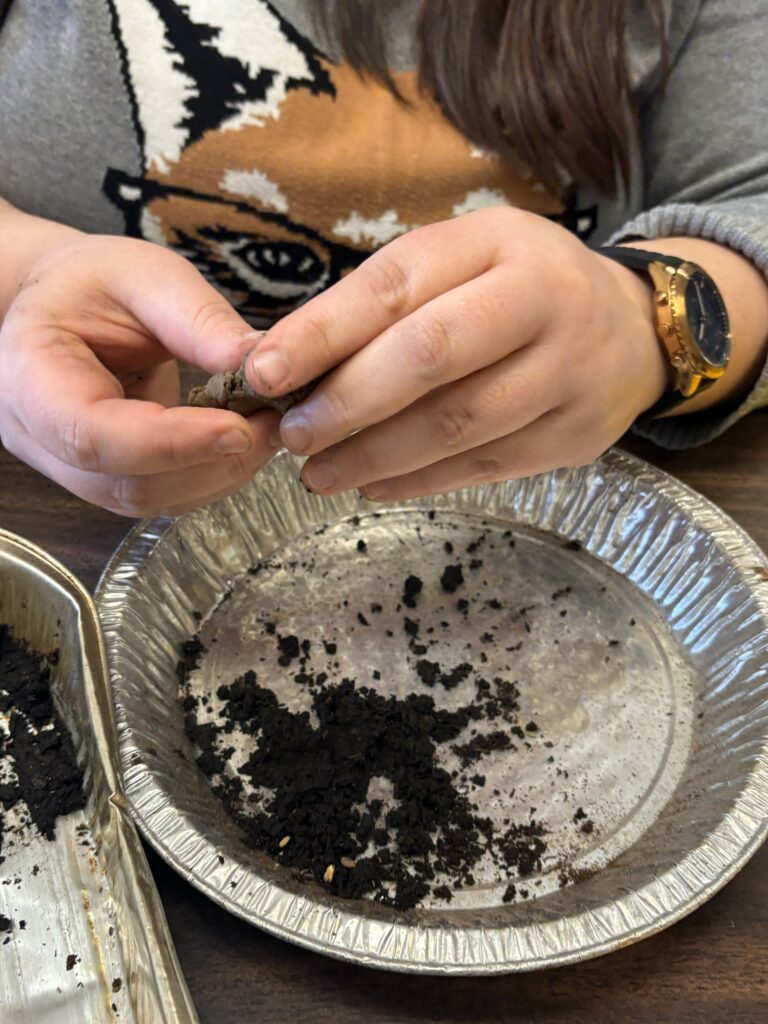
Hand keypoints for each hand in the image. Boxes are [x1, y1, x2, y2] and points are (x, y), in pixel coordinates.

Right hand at [0, 215, 280, 515]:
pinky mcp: (109, 477)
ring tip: (267, 428)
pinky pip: (164, 494)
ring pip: (151, 499)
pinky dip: (213, 473)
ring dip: (220, 473)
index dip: (172, 443)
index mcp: (31, 377)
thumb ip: (198, 319)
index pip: (94, 435)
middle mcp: (41, 438)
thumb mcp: (144, 275)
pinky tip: (245, 440)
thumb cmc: (90, 283)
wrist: (62, 302)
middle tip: (273, 424)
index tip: (240, 428)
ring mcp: (73, 468)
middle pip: (128, 483)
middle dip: (211, 461)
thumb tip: (261, 367)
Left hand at [243, 207, 666, 499]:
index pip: (397, 285)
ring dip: (377, 455)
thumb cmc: (516, 289)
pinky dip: (420, 480)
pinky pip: (486, 466)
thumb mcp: (459, 263)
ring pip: (460, 423)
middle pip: (433, 356)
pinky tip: (373, 484)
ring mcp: (568, 371)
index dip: (324, 331)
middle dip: (349, 402)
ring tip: (320, 473)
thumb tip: (287, 363)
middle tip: (294, 435)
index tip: (262, 372)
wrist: (631, 328)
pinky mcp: (576, 434)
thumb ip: (385, 303)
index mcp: (497, 242)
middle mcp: (542, 299)